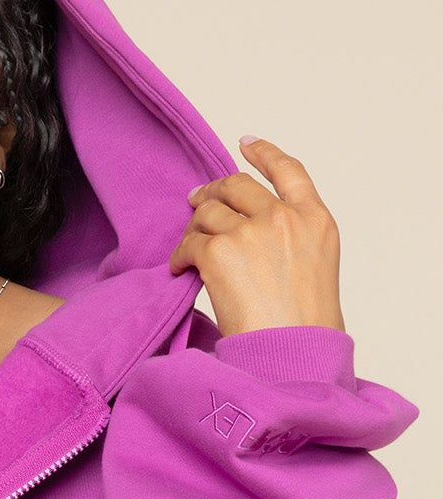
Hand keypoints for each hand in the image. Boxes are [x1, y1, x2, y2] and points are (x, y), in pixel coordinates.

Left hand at [169, 136, 346, 338]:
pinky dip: (181, 257)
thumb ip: (293, 240)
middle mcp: (284, 217)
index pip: (288, 171)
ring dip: (194, 227)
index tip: (246, 143)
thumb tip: (256, 234)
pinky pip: (189, 244)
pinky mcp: (219, 251)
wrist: (292, 355)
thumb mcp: (317, 269)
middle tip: (197, 199)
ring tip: (189, 247)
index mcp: (315, 220)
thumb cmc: (305, 329)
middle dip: (214, 189)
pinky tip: (181, 270)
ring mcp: (251, 231)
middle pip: (238, 185)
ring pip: (209, 212)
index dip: (264, 153)